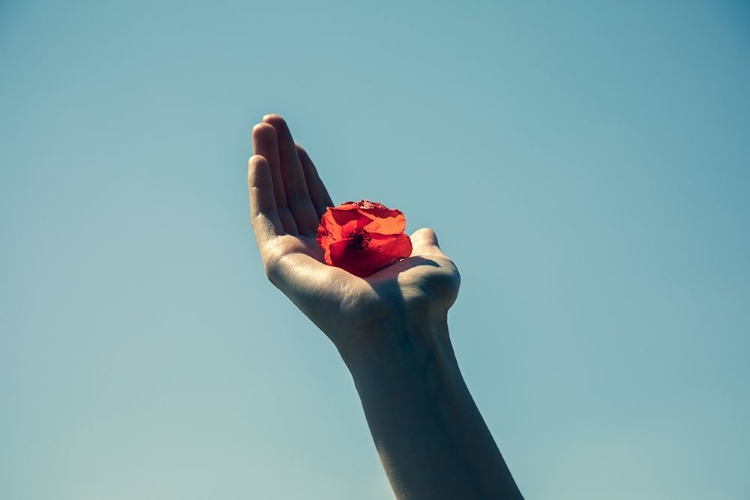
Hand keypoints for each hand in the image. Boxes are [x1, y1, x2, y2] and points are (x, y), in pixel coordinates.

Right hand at [248, 115, 460, 355]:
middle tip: (271, 122)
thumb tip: (426, 232)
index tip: (297, 145)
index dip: (308, 174)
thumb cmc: (421, 303)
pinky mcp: (281, 264)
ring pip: (276, 202)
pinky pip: (265, 219)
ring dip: (267, 163)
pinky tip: (257, 159)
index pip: (319, 204)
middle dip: (283, 159)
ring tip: (262, 127)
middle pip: (294, 197)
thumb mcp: (430, 263)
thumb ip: (423, 246)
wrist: (403, 326)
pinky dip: (260, 189)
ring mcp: (297, 260)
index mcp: (347, 252)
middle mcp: (318, 255)